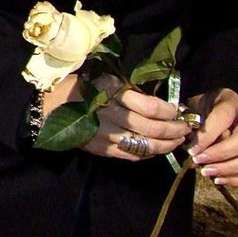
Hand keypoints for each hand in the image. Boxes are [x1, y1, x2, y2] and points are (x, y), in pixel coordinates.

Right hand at [48, 74, 189, 160]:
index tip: (179, 110)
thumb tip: (162, 105)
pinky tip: (157, 149)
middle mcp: (111, 115)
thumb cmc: (83, 89)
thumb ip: (132, 92)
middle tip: (186, 129)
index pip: (151, 106)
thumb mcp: (107, 81)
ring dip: (167, 145)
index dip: (170, 111)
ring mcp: (107, 135)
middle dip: (175, 130)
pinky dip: (150, 153)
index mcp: (112, 93)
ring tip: (177, 141)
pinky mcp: (103, 149)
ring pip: (146, 145)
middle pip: (152, 128)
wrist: (51, 107)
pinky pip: (133, 155)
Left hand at [188, 88, 237, 186]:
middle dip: (220, 154)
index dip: (208, 136)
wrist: (218, 110)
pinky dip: (236, 178)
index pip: (222, 118)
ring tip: (207, 172)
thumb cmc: (205, 109)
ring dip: (228, 169)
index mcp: (231, 103)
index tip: (193, 150)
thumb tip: (192, 150)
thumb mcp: (197, 108)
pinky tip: (219, 180)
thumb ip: (194, 126)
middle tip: (199, 160)